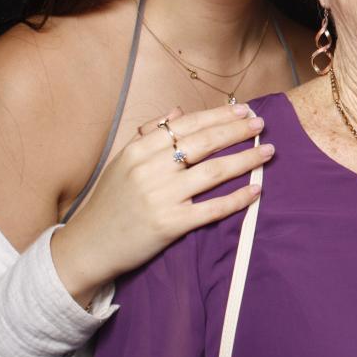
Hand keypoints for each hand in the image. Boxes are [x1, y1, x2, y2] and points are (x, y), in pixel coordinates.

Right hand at [50, 103, 271, 305]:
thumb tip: (178, 110)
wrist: (88, 246)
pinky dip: (238, 199)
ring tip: (268, 151)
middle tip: (262, 124)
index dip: (218, 116)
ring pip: (214, 172)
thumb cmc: (110, 202)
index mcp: (138, 150)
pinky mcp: (170, 225)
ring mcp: (161, 197)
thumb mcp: (123, 162)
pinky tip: (257, 190)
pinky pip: (212, 209)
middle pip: (204, 143)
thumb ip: (149, 135)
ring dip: (246, 160)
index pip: (187, 125)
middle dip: (238, 131)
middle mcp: (150, 169)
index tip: (243, 110)